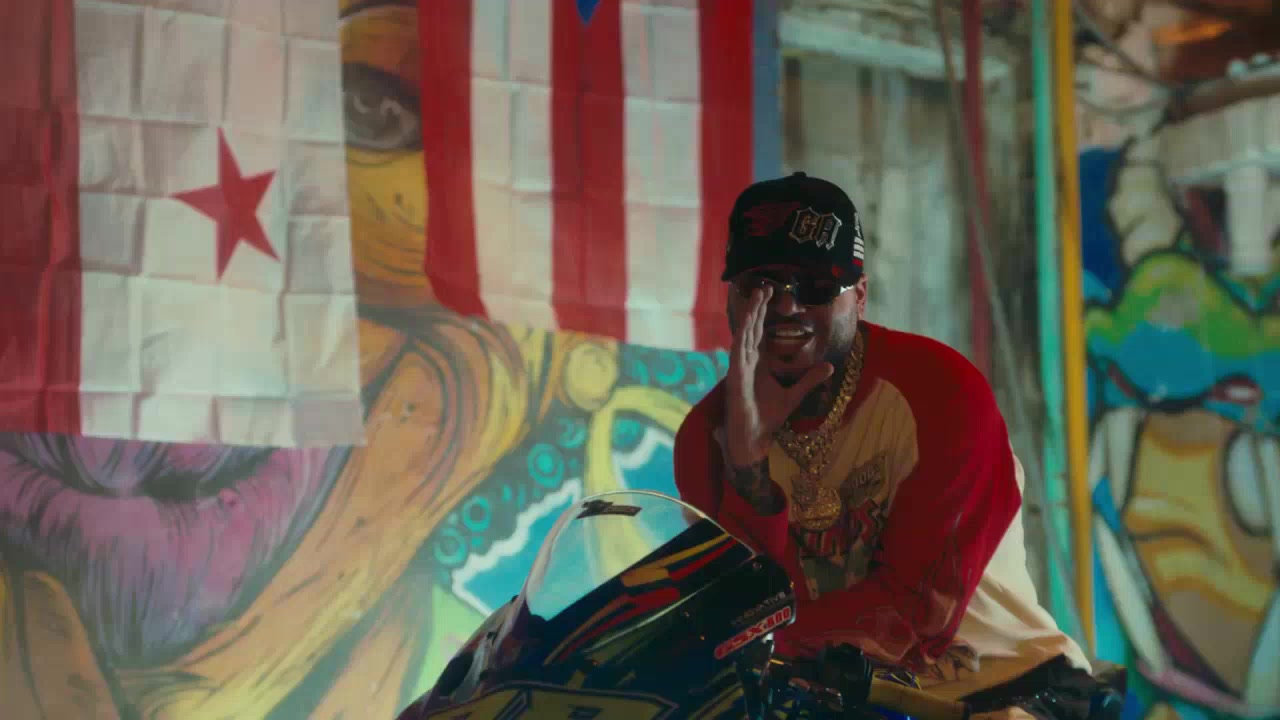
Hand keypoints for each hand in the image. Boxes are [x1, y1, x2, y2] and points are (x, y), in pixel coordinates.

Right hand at [724, 286, 833, 466]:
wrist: (754, 437)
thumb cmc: (768, 417)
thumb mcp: (795, 395)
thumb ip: (810, 380)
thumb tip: (831, 366)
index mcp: (758, 363)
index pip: (760, 332)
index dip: (764, 313)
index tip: (771, 294)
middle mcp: (747, 361)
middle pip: (752, 328)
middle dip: (757, 307)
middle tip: (764, 286)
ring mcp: (739, 368)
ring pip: (744, 335)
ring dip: (750, 316)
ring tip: (756, 296)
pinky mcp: (736, 377)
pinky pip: (738, 353)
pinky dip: (742, 337)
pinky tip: (746, 324)